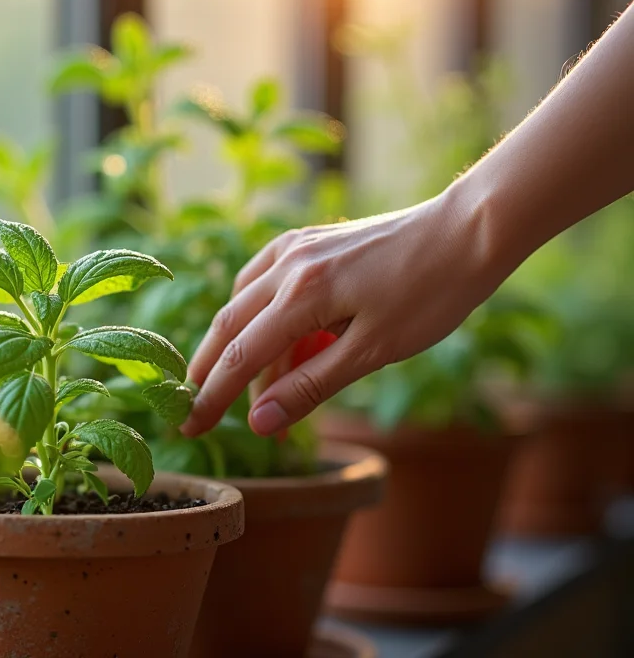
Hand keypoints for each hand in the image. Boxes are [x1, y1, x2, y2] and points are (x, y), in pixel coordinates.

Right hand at [180, 188, 509, 436]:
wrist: (469, 231)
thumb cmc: (432, 294)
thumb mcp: (374, 351)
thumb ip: (311, 385)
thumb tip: (260, 422)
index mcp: (302, 295)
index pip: (241, 356)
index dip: (213, 396)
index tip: (189, 427)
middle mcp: (287, 265)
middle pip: (228, 325)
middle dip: (209, 370)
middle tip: (195, 410)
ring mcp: (296, 246)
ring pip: (243, 301)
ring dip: (237, 344)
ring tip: (247, 386)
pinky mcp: (310, 240)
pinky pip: (262, 278)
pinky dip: (255, 312)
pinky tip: (266, 331)